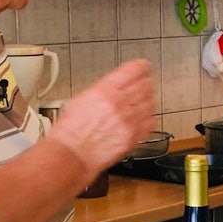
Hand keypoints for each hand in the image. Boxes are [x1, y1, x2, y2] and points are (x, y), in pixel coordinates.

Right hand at [49, 59, 156, 174]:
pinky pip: (151, 122)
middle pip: (145, 85)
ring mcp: (129, 120)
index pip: (134, 70)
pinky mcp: (134, 136)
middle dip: (146, 83)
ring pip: (150, 103)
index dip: (142, 67)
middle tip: (145, 84)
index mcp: (105, 90)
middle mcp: (120, 103)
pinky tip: (143, 118)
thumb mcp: (81, 98)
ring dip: (148, 100)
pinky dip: (149, 118)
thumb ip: (102, 90)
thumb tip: (113, 87)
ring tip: (143, 101)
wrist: (73, 154)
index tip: (144, 67)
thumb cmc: (71, 130)